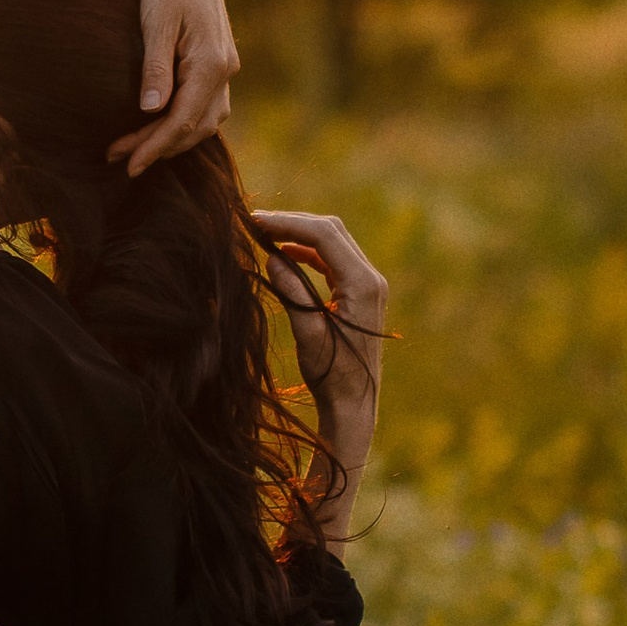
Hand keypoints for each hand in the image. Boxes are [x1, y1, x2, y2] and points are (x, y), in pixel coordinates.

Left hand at [112, 0, 241, 176]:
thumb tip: (150, 111)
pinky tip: (158, 130)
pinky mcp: (218, 67)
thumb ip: (155, 68)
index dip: (155, 146)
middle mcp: (226, 70)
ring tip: (134, 150)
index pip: (183, 119)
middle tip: (119, 159)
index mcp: (212, 63)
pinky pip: (205, 108)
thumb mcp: (156, 24)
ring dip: (172, 140)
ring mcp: (226, 70)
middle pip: (195, 127)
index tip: (129, 164)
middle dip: (158, 147)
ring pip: (204, 122)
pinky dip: (183, 125)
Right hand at [248, 209, 387, 405]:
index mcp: (362, 285)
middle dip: (294, 223)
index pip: (324, 235)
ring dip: (300, 235)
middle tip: (257, 224)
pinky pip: (333, 261)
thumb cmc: (331, 375)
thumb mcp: (308, 334)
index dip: (288, 224)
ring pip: (333, 242)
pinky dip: (309, 253)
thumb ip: (293, 293)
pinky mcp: (359, 293)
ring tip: (265, 235)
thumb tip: (273, 257)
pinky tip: (284, 255)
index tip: (256, 223)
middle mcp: (370, 278)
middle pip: (331, 231)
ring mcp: (367, 284)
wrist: (353, 402)